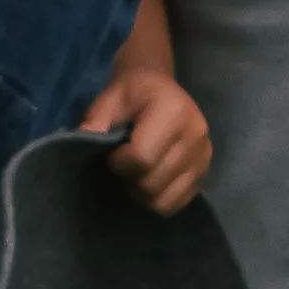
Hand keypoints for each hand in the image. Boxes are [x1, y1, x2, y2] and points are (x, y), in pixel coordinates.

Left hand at [80, 64, 212, 215]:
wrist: (156, 86)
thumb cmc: (130, 93)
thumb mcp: (107, 100)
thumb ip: (95, 122)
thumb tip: (82, 144)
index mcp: (173, 111)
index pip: (142, 158)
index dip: (118, 163)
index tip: (111, 154)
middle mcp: (196, 134)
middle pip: (153, 183)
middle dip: (129, 180)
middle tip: (121, 165)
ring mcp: (204, 155)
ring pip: (165, 200)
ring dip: (142, 194)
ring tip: (136, 174)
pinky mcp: (206, 171)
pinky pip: (178, 203)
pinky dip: (159, 199)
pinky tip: (151, 180)